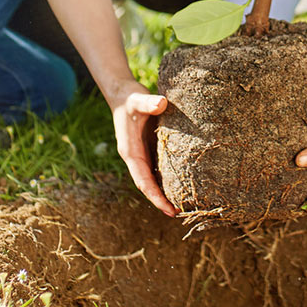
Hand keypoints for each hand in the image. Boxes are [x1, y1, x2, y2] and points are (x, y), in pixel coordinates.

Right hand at [110, 81, 175, 216]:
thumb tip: (162, 103)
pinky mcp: (148, 147)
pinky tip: (181, 181)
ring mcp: (142, 153)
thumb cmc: (130, 98)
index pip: (143, 180)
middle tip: (179, 213)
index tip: (168, 209)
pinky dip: (167, 176)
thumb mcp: (138, 99)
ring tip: (183, 203)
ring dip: (164, 190)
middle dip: (161, 200)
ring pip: (153, 177)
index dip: (155, 196)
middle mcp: (135, 156)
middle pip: (148, 184)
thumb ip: (149, 102)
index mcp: (130, 151)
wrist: (123, 93)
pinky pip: (158, 166)